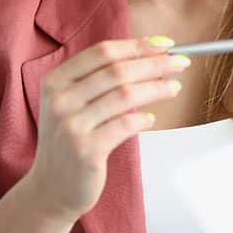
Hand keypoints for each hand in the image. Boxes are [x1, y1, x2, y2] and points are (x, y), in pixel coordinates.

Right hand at [23, 36, 188, 221]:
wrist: (51, 187)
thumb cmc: (71, 139)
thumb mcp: (73, 102)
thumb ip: (100, 78)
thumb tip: (151, 54)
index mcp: (55, 80)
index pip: (102, 52)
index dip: (137, 45)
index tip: (165, 45)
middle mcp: (60, 99)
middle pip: (117, 70)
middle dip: (154, 64)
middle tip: (181, 63)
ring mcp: (70, 125)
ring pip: (124, 95)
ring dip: (156, 88)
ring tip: (175, 87)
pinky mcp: (85, 150)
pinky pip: (123, 125)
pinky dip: (142, 119)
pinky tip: (151, 119)